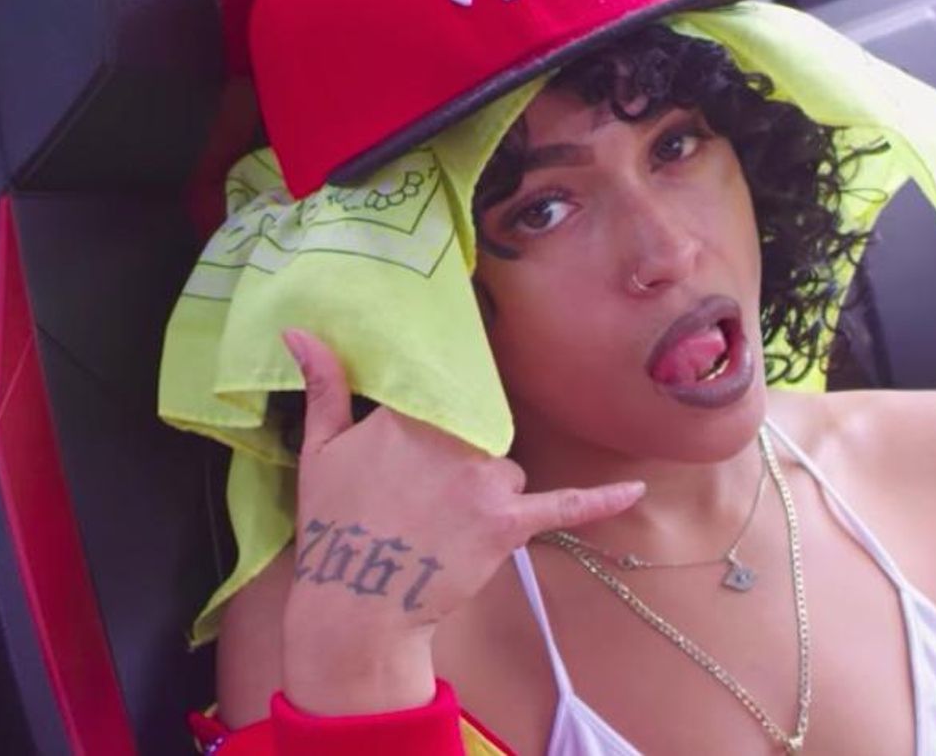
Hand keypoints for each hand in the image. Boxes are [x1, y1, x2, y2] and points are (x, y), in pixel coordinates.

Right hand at [279, 328, 644, 713]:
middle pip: (480, 428)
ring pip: (506, 466)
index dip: (445, 403)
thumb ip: (324, 385)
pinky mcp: (510, 522)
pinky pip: (563, 504)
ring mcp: (487, 479)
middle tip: (428, 492)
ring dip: (487, 490)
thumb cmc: (335, 525)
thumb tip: (299, 331)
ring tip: (443, 526)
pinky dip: (601, 499)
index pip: (448, 386)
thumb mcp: (320, 450)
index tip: (442, 413)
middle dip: (458, 458)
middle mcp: (457, 437)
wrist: (358, 605)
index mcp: (412, 412)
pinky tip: (637, 489)